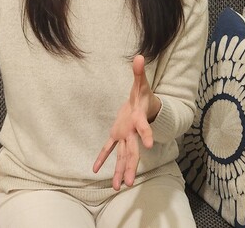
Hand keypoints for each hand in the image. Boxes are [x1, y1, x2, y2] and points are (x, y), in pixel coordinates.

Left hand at [92, 54, 161, 189]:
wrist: (147, 105)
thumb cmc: (143, 94)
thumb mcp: (141, 83)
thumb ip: (139, 72)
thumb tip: (138, 57)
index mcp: (138, 120)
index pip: (143, 128)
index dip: (146, 134)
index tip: (149, 145)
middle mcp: (133, 132)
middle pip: (133, 152)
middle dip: (130, 167)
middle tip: (128, 183)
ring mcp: (125, 136)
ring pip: (123, 156)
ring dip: (120, 171)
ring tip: (116, 187)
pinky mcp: (117, 135)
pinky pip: (109, 149)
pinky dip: (103, 158)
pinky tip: (96, 170)